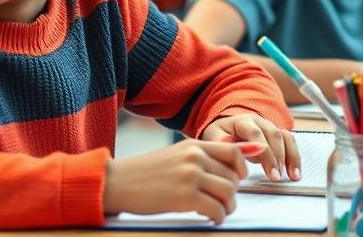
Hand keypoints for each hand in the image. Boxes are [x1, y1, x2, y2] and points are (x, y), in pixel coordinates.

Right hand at [103, 139, 245, 223]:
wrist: (117, 182)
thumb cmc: (146, 172)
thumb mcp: (176, 156)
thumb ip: (203, 156)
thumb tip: (244, 153)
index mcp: (192, 145)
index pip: (233, 152)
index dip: (241, 168)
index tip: (237, 179)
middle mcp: (194, 157)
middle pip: (233, 176)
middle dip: (231, 192)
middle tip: (220, 201)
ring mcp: (190, 176)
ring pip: (229, 194)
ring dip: (227, 207)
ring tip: (216, 210)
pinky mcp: (185, 196)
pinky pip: (217, 210)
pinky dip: (217, 217)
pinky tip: (208, 217)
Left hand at [202, 113, 300, 182]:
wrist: (225, 129)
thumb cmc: (219, 135)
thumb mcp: (213, 137)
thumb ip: (220, 141)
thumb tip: (229, 146)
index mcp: (242, 120)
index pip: (255, 133)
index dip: (264, 152)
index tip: (269, 171)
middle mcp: (259, 121)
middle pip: (273, 135)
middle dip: (277, 157)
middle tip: (277, 177)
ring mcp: (270, 126)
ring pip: (285, 137)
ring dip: (291, 157)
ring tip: (293, 176)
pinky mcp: (277, 135)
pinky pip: (290, 142)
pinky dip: (294, 156)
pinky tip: (295, 172)